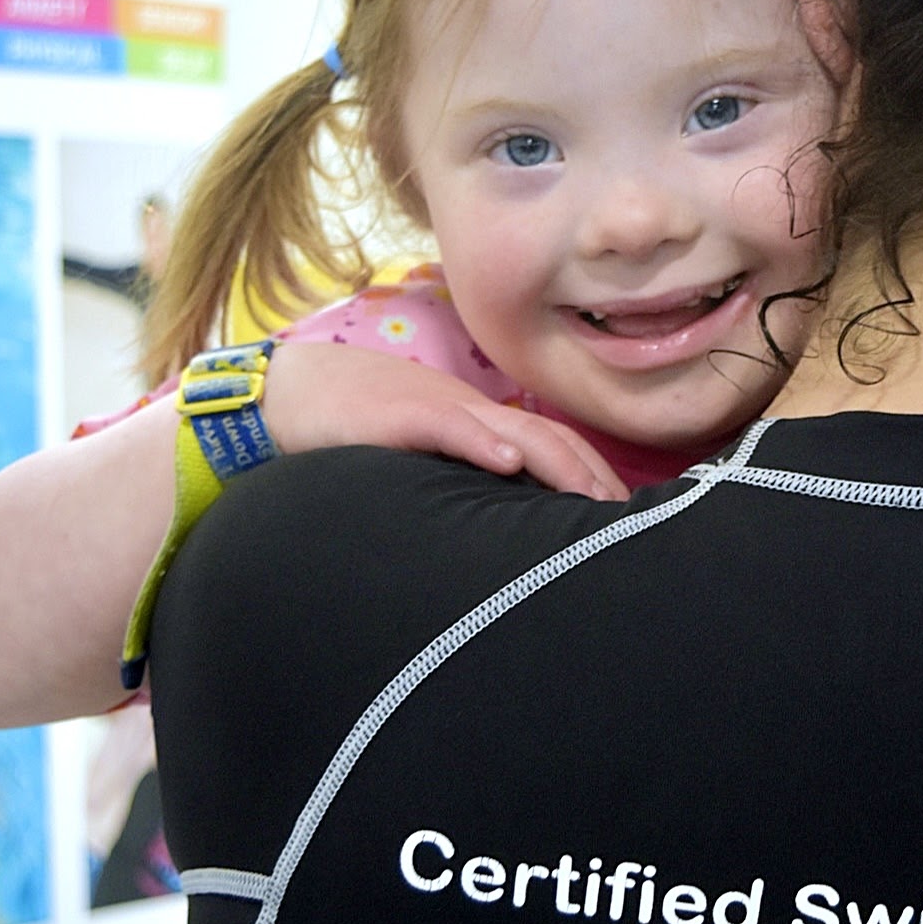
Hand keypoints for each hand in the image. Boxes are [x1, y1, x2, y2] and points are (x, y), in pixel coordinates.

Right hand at [261, 343, 628, 499]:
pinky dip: (482, 441)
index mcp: (480, 427)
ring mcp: (440, 411)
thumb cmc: (355, 432)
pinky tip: (508, 462)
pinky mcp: (400, 417)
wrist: (291, 392)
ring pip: (516, 431)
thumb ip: (458, 484)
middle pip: (552, 439)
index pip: (553, 446)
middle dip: (594, 478)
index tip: (626, 517)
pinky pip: (448, 425)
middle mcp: (472, 416)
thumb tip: (496, 530)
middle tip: (631, 522)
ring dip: (559, 464)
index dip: (592, 475)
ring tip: (592, 499)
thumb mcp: (419, 459)